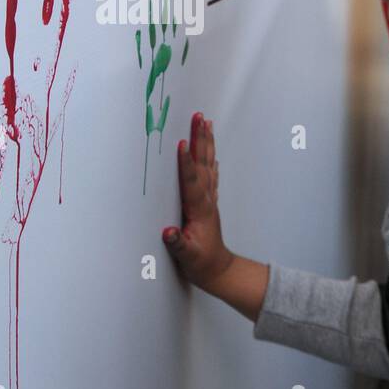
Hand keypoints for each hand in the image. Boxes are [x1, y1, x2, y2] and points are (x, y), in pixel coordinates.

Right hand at [163, 112, 233, 289]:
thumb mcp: (188, 258)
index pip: (191, 181)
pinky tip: (211, 153)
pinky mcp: (209, 204)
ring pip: (208, 165)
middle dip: (200, 140)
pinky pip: (210, 175)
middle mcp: (206, 200)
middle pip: (202, 164)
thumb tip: (168, 232)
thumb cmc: (202, 264)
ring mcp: (209, 200)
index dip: (186, 163)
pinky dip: (210, 160)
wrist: (219, 271)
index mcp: (199, 210)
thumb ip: (178, 244)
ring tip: (207, 123)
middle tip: (199, 118)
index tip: (182, 143)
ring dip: (207, 143)